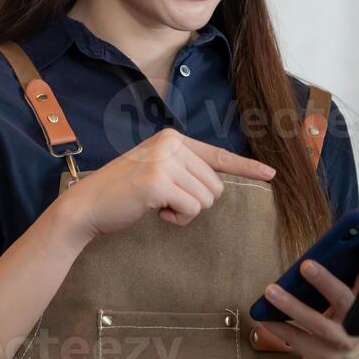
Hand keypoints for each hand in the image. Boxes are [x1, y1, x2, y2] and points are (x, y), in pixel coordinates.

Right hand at [56, 128, 275, 240]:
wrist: (87, 205)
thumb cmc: (125, 193)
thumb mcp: (157, 170)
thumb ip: (186, 170)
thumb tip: (217, 185)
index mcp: (173, 139)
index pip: (219, 155)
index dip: (247, 167)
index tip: (271, 174)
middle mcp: (170, 144)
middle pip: (216, 185)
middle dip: (195, 201)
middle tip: (165, 200)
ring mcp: (164, 161)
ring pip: (206, 199)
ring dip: (185, 211)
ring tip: (157, 205)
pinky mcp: (158, 182)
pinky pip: (192, 210)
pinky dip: (177, 219)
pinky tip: (155, 211)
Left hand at [258, 241, 358, 358]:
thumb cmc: (340, 328)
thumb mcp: (347, 308)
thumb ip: (342, 286)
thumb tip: (323, 258)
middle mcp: (357, 326)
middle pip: (344, 301)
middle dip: (326, 281)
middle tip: (306, 265)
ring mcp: (341, 344)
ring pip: (316, 323)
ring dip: (292, 306)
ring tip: (271, 290)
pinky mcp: (323, 357)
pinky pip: (298, 340)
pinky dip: (280, 327)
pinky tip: (266, 316)